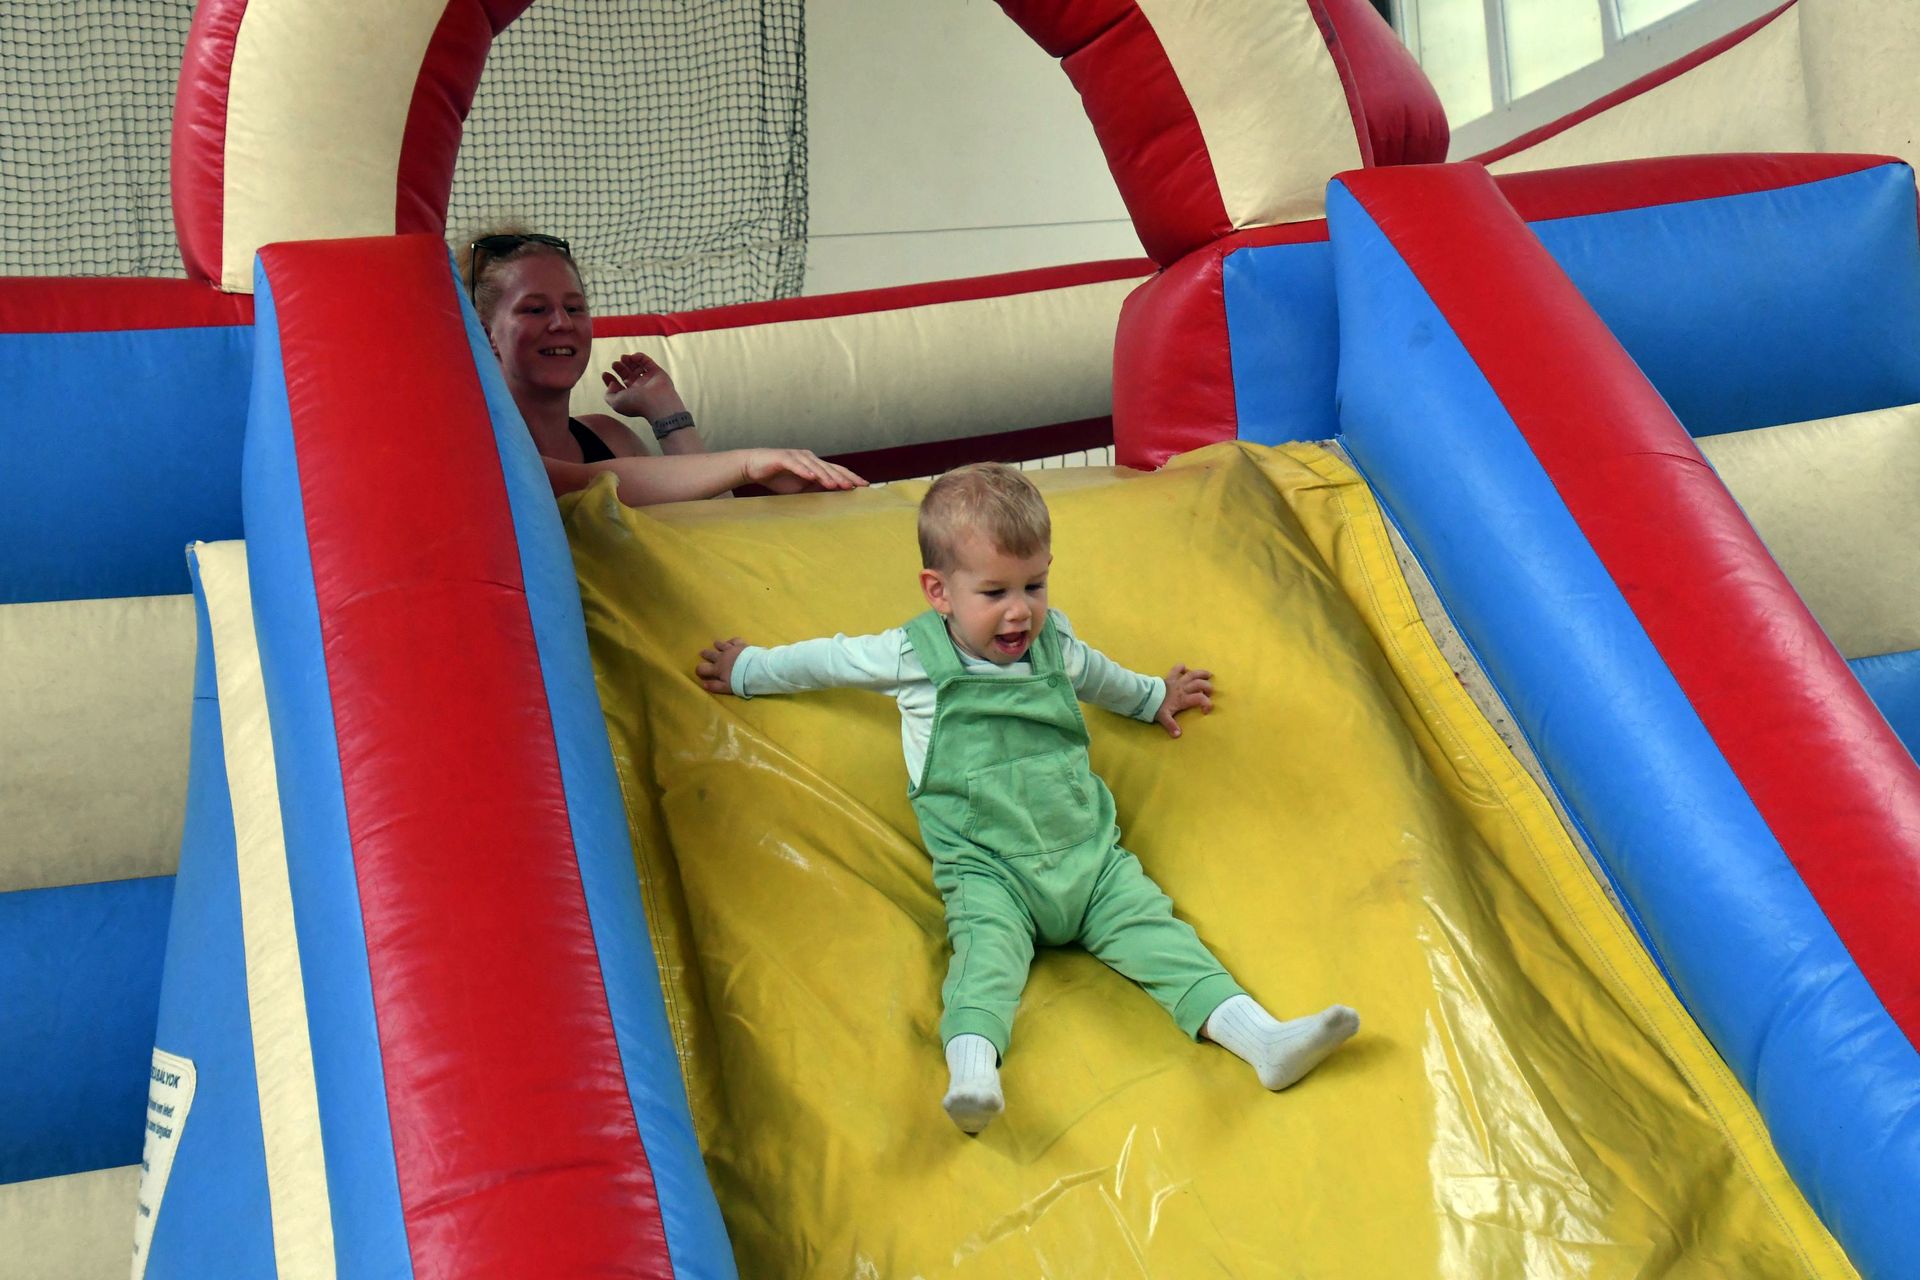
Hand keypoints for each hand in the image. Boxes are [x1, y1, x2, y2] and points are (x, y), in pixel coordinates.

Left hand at [602, 351, 684, 420]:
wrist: (657, 403)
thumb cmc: (636, 404)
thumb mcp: (615, 402)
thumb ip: (608, 394)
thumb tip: (612, 383)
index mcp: (630, 397)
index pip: (619, 386)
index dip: (610, 379)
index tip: (605, 373)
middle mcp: (639, 389)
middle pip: (627, 375)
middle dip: (620, 368)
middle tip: (614, 364)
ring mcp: (648, 380)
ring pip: (637, 367)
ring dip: (629, 361)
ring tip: (622, 357)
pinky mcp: (657, 372)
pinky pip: (647, 362)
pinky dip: (639, 357)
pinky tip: (632, 357)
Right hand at [697, 637, 748, 693]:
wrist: (756, 669)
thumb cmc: (741, 681)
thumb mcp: (727, 687)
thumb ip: (715, 686)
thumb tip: (703, 684)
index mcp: (718, 668)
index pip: (703, 668)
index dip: (699, 670)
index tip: (700, 671)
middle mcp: (722, 657)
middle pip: (710, 654)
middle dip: (705, 654)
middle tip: (702, 653)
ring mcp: (731, 649)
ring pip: (721, 645)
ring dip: (717, 645)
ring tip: (716, 644)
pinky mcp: (741, 645)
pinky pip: (734, 640)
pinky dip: (731, 641)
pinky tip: (731, 642)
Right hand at [742, 448, 867, 493]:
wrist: (753, 467)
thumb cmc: (778, 477)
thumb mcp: (800, 487)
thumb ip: (815, 489)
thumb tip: (833, 497)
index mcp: (815, 464)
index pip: (836, 470)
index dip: (850, 477)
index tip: (864, 486)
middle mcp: (809, 458)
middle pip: (829, 467)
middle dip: (843, 477)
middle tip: (856, 486)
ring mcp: (796, 456)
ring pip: (815, 466)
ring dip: (826, 476)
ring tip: (836, 485)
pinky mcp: (783, 458)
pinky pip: (796, 465)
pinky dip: (804, 471)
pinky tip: (812, 477)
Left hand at [1155, 663, 1212, 736]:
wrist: (1144, 695)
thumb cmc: (1155, 706)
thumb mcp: (1163, 717)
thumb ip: (1171, 725)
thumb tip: (1178, 735)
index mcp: (1183, 699)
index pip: (1200, 698)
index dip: (1207, 704)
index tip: (1206, 711)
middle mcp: (1182, 689)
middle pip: (1199, 684)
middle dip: (1208, 687)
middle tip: (1210, 692)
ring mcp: (1176, 682)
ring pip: (1191, 674)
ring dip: (1201, 673)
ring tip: (1208, 674)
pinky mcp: (1169, 678)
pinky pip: (1176, 669)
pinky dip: (1181, 667)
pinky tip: (1184, 667)